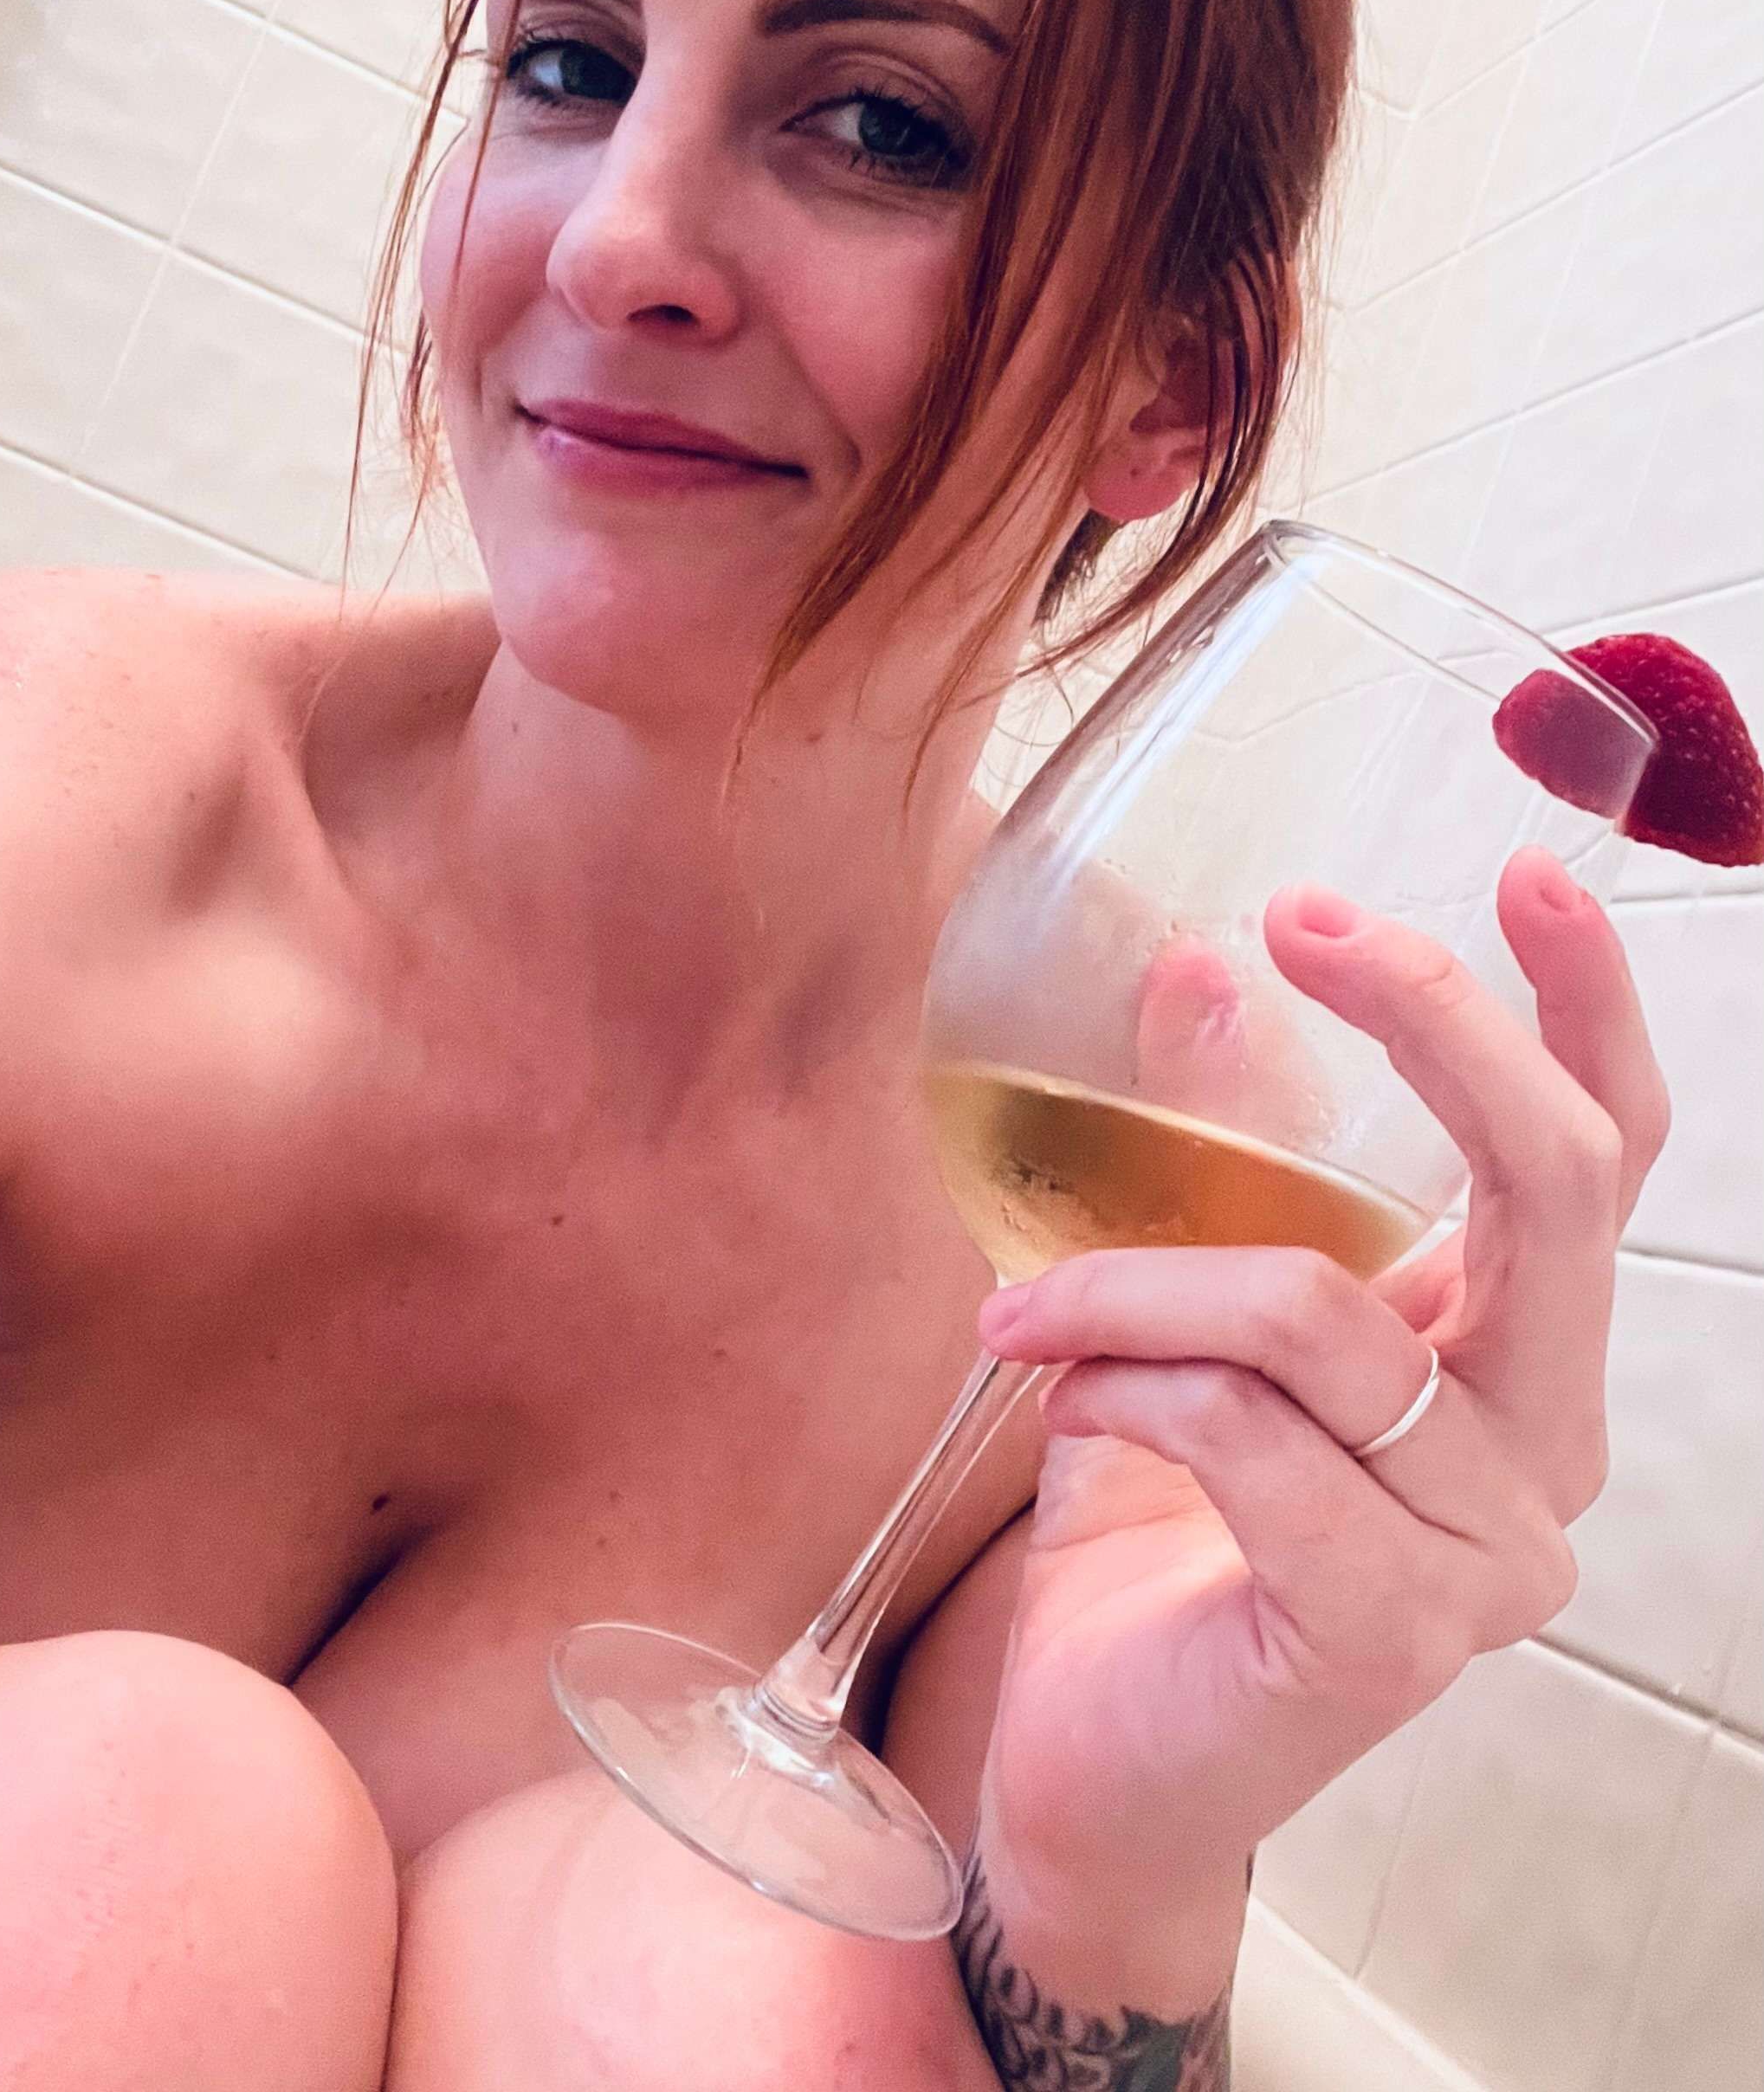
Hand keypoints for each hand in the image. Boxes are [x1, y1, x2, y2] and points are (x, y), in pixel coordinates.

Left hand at [968, 846, 1668, 1996]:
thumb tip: (1205, 963)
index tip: (1526, 871)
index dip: (1584, 1011)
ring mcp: (1485, 1555)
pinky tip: (1064, 1407)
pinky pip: (1252, 1434)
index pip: (1605, 1161)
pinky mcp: (1393, 1633)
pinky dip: (1128, 1387)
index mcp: (1511, 1362)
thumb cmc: (1151, 1530)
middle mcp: (1541, 1453)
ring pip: (1323, 1312)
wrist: (1089, 1763)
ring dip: (1142, 1278)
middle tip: (1303, 924)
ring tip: (1029, 1313)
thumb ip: (1217, 1153)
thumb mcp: (1177, 1308)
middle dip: (1435, 1025)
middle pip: (1554, 1187)